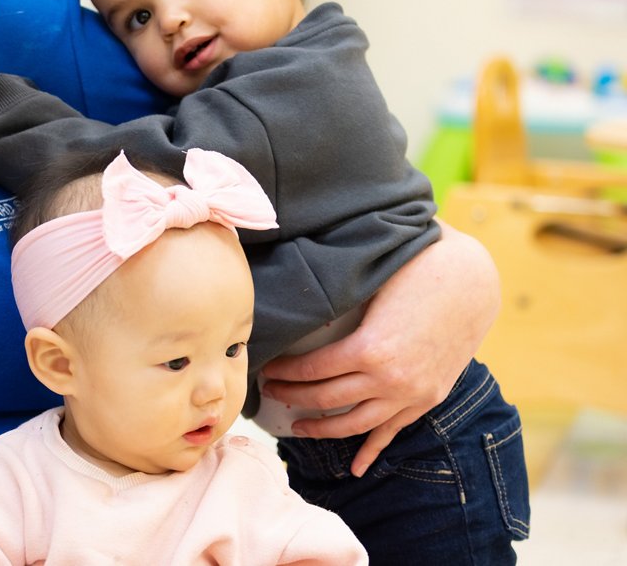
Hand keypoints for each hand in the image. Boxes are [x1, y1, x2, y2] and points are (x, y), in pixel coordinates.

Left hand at [259, 221, 499, 475]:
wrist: (472, 281)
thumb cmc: (416, 268)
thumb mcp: (370, 281)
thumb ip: (336, 294)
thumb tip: (294, 291)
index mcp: (369, 348)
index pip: (311, 369)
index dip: (283, 371)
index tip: (264, 367)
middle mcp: (389, 379)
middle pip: (326, 398)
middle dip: (291, 396)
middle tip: (268, 392)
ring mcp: (411, 393)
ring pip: (355, 423)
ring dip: (321, 428)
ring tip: (295, 426)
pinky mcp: (427, 398)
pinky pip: (393, 431)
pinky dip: (372, 450)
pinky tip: (355, 467)